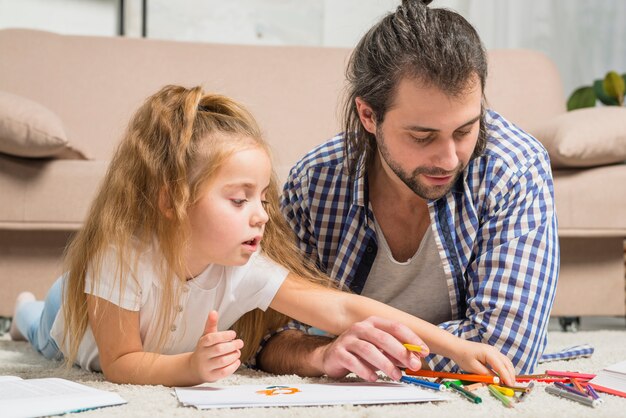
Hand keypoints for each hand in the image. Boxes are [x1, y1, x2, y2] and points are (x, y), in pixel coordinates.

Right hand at [189, 310, 243, 382]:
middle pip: (219, 350)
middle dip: (232, 345)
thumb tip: (213, 312)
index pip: (211, 338)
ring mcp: (206, 367)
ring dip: (234, 355)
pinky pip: (223, 372)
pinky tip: (236, 360)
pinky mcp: (211, 376)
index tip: (234, 334)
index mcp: (202, 344)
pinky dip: (233, 366)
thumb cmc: (204, 349)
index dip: (224, 335)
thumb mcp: (206, 336)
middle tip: (240, 343)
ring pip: (222, 361)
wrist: (195, 368)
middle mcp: (202, 355)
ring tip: (237, 352)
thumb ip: (211, 325)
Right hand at [314, 316, 428, 381]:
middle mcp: (360, 328)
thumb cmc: (359, 351)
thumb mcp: (380, 349)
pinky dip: (366, 371)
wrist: (332, 355)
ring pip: (368, 349)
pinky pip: (353, 362)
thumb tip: (414, 359)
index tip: (423, 351)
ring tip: (396, 375)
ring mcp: (348, 339)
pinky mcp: (338, 353)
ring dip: (385, 364)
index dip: (411, 339)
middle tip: (413, 365)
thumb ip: (395, 352)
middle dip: (401, 352)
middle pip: (383, 337)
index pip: (395, 327)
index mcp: (373, 323)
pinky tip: (374, 377)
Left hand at [451, 339, 515, 385]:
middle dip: (510, 375)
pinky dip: (505, 368)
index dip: (506, 377)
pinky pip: (502, 361)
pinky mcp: (492, 353)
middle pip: (507, 364)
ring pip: (506, 362)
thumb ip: (486, 375)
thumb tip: (497, 382)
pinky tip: (504, 375)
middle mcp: (494, 350)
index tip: (510, 386)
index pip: (501, 367)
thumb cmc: (463, 356)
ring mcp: (493, 350)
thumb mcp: (474, 368)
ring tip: (509, 382)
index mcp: (489, 353)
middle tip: (512, 386)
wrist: (456, 346)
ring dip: (509, 372)